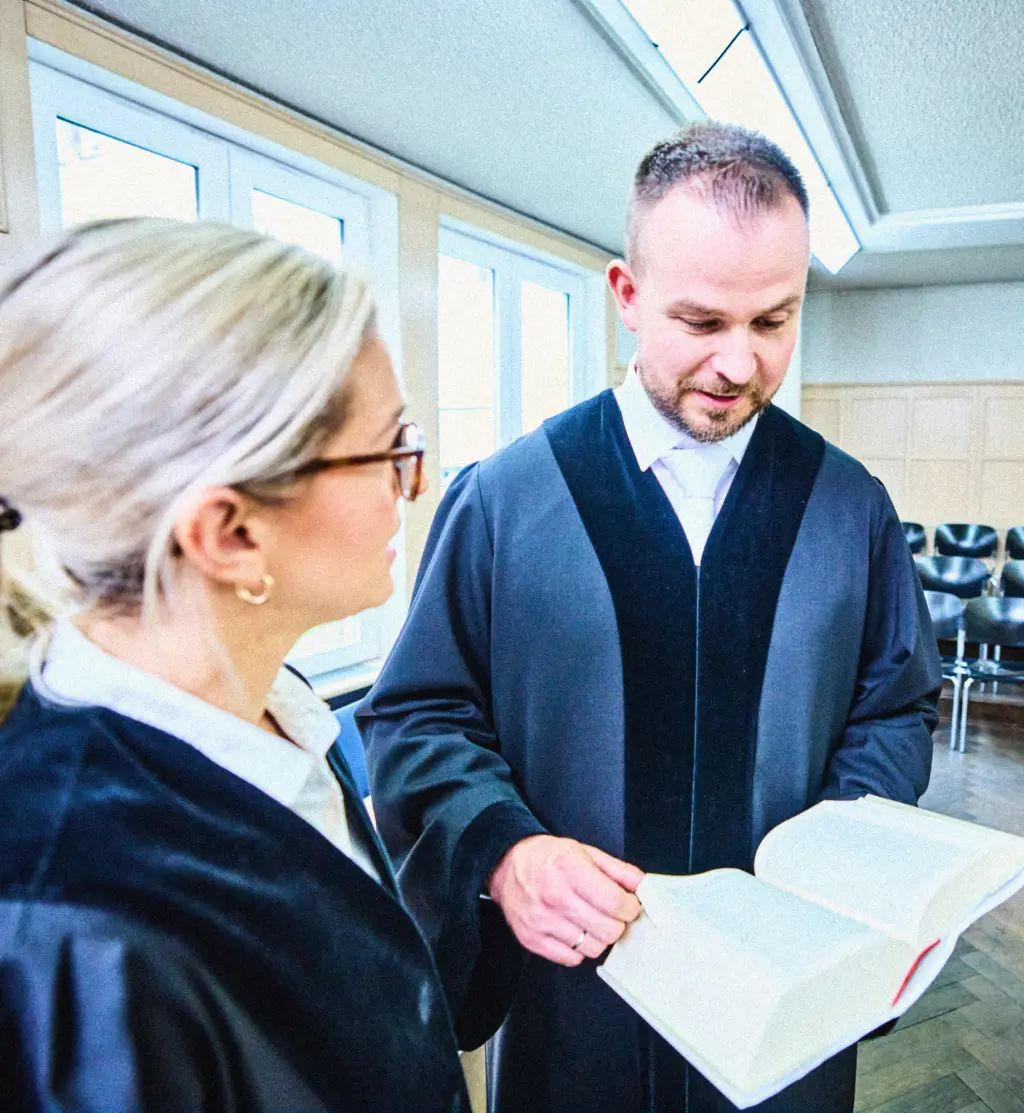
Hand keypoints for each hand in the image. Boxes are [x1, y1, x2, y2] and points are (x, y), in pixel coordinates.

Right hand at [487, 834, 643, 965]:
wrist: (507, 864)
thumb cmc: (548, 857)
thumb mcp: (585, 852)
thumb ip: (618, 870)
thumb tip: (644, 886)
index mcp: (569, 868)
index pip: (614, 902)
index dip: (630, 907)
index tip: (629, 905)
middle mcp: (554, 895)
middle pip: (608, 930)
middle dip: (617, 923)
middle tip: (611, 913)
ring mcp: (541, 920)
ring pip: (593, 948)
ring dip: (598, 937)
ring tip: (590, 920)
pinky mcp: (531, 939)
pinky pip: (571, 959)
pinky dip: (579, 948)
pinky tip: (574, 930)